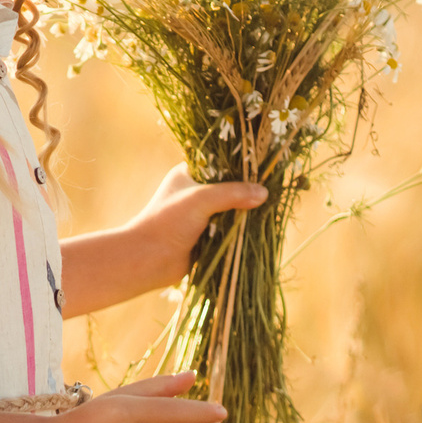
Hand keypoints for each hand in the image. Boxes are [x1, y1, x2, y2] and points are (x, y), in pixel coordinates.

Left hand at [121, 165, 268, 292]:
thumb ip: (232, 193)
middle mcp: (196, 192)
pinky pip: (231, 228)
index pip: (221, 163)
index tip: (265, 167)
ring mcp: (202, 214)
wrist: (148, 259)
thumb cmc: (168, 222)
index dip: (241, 165)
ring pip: (233, 209)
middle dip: (248, 191)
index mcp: (188, 174)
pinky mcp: (208, 235)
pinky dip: (242, 229)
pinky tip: (260, 226)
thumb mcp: (201, 199)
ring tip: (271, 208)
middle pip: (230, 187)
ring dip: (246, 212)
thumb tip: (264, 193)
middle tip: (273, 189)